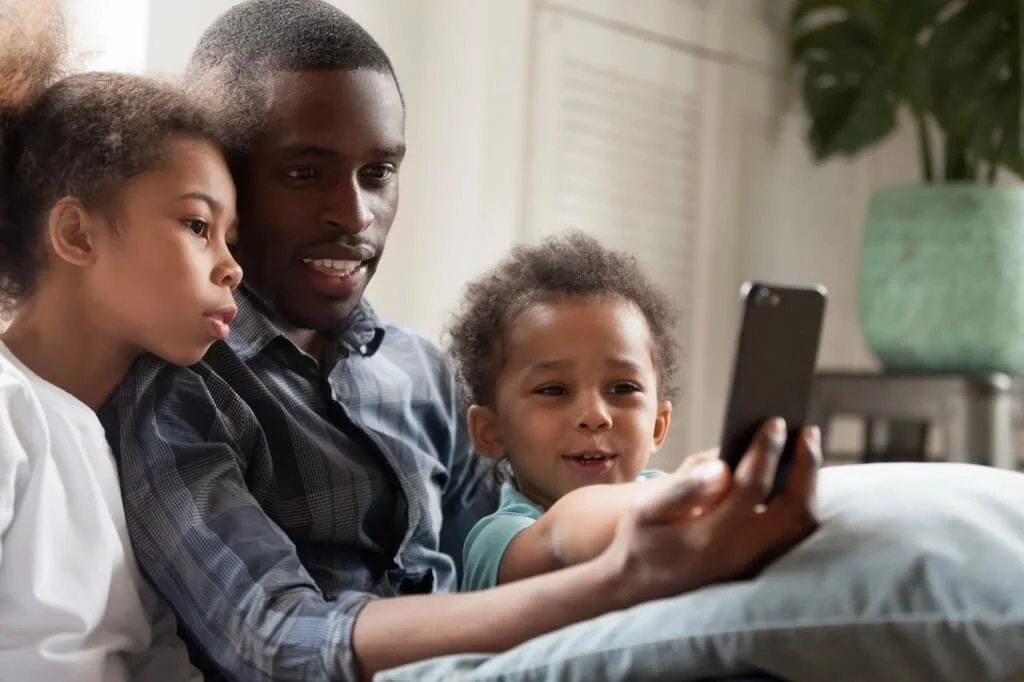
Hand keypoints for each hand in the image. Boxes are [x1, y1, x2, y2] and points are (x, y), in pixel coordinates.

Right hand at [598, 418, 820, 606]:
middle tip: (807, 431)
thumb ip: (682, 489)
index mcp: (709, 537)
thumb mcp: (644, 509)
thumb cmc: (640, 538)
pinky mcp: (757, 567)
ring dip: (810, 486)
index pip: (752, 488)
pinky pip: (793, 534)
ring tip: (806, 449)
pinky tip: (795, 477)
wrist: (635, 586)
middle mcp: (739, 556)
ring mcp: (753, 566)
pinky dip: (802, 503)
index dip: (766, 451)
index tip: (774, 422)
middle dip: (806, 467)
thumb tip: (720, 466)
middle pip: (794, 512)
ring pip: (801, 526)